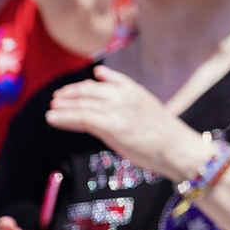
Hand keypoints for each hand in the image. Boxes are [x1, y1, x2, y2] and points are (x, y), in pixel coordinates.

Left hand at [48, 68, 207, 179]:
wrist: (178, 148)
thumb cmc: (167, 136)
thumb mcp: (149, 111)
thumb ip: (132, 104)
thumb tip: (118, 109)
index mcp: (134, 90)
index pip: (105, 81)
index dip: (87, 84)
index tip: (74, 88)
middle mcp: (123, 96)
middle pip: (89, 91)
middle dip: (70, 94)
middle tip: (56, 99)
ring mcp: (117, 110)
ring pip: (82, 104)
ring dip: (63, 106)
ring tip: (50, 109)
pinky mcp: (111, 126)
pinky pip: (81, 118)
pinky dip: (64, 118)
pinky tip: (52, 118)